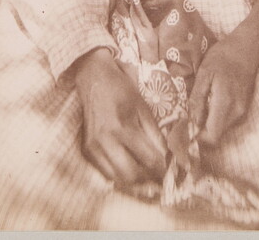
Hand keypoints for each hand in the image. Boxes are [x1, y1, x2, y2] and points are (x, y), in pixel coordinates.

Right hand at [73, 48, 166, 190]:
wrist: (93, 78)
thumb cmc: (121, 89)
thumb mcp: (143, 107)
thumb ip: (154, 134)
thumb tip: (167, 157)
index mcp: (123, 127)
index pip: (148, 159)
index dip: (162, 169)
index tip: (171, 172)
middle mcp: (106, 141)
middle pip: (132, 175)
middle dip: (149, 179)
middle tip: (160, 177)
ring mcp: (93, 148)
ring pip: (117, 178)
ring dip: (134, 181)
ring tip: (147, 174)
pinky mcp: (86, 150)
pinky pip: (106, 172)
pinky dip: (120, 174)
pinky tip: (130, 167)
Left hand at [189, 0, 258, 145]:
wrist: (247, 47)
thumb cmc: (223, 56)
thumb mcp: (205, 73)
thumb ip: (197, 99)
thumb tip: (190, 122)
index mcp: (226, 104)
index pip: (212, 137)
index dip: (197, 138)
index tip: (184, 130)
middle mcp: (237, 112)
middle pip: (216, 135)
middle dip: (200, 132)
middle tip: (186, 120)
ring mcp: (242, 111)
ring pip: (222, 129)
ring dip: (208, 124)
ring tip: (196, 109)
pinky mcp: (244, 107)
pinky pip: (227, 121)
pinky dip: (216, 118)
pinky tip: (208, 103)